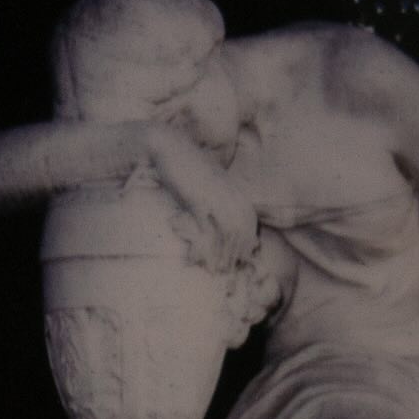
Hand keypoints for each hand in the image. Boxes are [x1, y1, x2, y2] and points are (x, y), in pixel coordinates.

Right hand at [148, 123, 256, 270]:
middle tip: (227, 272)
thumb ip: (217, 196)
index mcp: (234, 189)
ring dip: (222, 255)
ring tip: (216, 271)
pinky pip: (206, 229)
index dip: (246, 244)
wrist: (170, 146)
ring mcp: (214, 197)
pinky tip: (201, 259)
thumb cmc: (186, 164)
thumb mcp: (207, 180)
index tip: (239, 260)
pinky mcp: (197, 201)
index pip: (249, 222)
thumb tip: (218, 218)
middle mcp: (229, 194)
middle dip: (235, 254)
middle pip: (240, 230)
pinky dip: (205, 247)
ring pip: (227, 233)